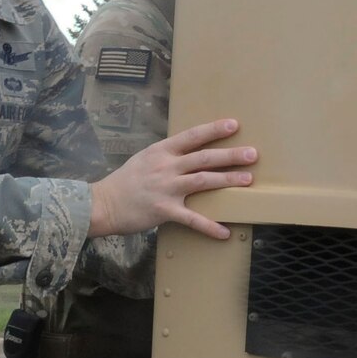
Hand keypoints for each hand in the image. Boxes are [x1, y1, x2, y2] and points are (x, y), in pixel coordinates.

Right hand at [88, 118, 255, 240]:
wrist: (103, 204)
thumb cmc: (125, 181)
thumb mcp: (145, 158)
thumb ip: (168, 155)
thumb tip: (191, 151)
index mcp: (161, 151)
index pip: (192, 136)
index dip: (214, 130)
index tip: (234, 125)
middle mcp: (166, 166)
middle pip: (203, 158)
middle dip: (230, 155)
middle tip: (253, 154)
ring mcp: (166, 188)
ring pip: (203, 181)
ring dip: (227, 180)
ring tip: (248, 180)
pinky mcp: (164, 210)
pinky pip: (191, 219)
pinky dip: (209, 225)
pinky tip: (225, 232)